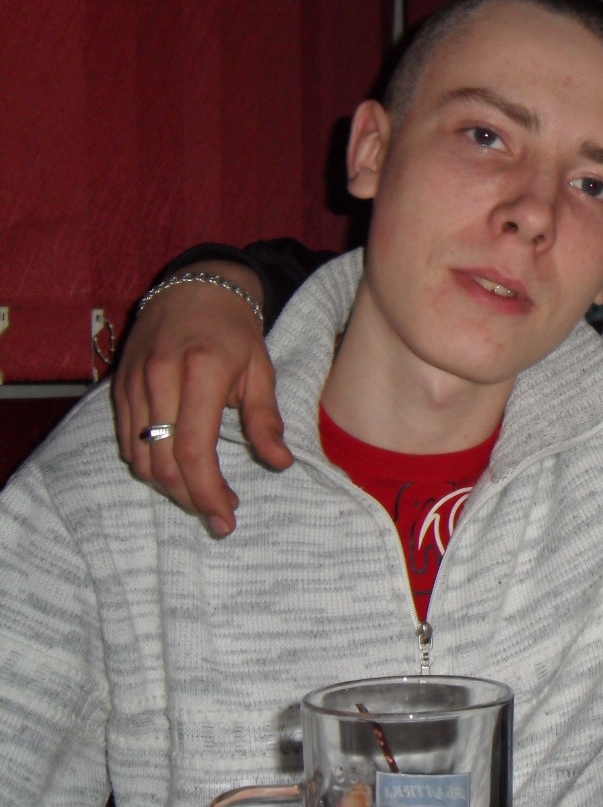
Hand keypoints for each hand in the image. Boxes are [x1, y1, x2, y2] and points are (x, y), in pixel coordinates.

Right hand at [112, 261, 290, 535]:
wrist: (194, 289)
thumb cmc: (235, 332)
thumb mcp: (261, 370)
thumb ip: (266, 420)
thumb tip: (280, 463)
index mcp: (200, 373)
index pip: (195, 450)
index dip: (208, 491)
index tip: (226, 516)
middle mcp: (159, 380)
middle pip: (163, 462)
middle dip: (191, 498)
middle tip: (219, 517)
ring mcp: (133, 385)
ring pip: (140, 458)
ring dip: (169, 487)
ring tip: (202, 497)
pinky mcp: (118, 389)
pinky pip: (127, 442)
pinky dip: (150, 466)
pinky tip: (177, 472)